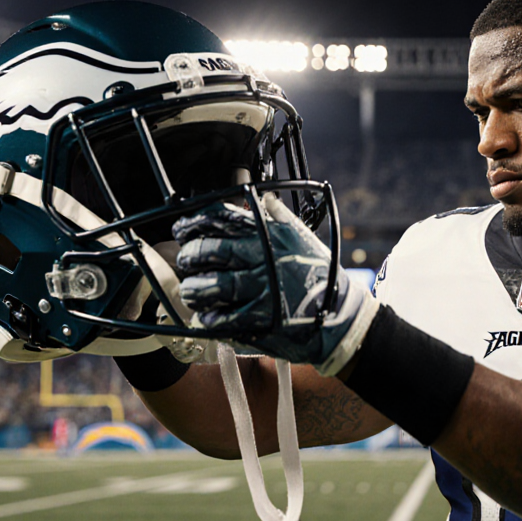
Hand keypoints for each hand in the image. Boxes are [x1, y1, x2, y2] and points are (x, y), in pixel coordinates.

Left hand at [173, 196, 378, 374]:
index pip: (221, 220)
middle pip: (210, 252)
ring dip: (194, 289)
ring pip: (211, 286)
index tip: (181, 230)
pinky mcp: (261, 322)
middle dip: (189, 256)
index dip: (193, 223)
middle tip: (185, 261)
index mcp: (270, 237)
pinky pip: (222, 320)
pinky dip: (208, 318)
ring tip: (191, 291)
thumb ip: (280, 218)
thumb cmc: (320, 276)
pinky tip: (205, 317)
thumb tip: (265, 198)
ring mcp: (262, 292)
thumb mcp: (303, 238)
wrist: (340, 317)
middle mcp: (264, 261)